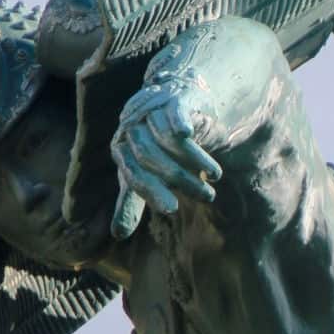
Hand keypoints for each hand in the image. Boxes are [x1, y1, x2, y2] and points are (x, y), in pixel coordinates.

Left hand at [110, 75, 221, 239]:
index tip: (173, 208)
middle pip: (150, 157)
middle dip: (179, 179)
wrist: (173, 101)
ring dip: (194, 160)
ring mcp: (150, 111)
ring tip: (215, 177)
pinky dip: (178, 122)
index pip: (133, 175)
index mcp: (122, 150)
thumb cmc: (157, 147)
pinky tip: (189, 134)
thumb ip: (131, 201)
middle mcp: (132, 129)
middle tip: (206, 197)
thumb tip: (117, 235)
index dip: (152, 192)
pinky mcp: (171, 98)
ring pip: (165, 138)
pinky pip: (173, 111)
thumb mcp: (144, 174)